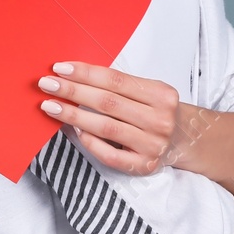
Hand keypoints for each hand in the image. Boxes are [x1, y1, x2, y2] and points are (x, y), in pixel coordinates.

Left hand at [36, 60, 192, 174]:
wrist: (186, 140)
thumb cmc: (156, 110)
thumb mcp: (147, 91)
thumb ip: (118, 85)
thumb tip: (72, 75)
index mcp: (161, 94)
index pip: (115, 80)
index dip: (85, 73)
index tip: (59, 68)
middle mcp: (160, 120)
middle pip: (107, 103)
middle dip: (73, 92)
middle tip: (46, 84)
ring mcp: (153, 145)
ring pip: (105, 127)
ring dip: (74, 116)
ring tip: (50, 106)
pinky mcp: (144, 166)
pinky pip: (110, 154)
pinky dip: (90, 142)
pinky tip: (74, 131)